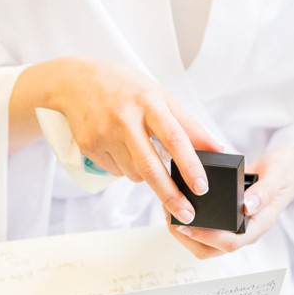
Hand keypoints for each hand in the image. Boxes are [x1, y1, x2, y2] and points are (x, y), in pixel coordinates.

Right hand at [18, 57, 222, 223]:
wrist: (77, 81)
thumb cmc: (127, 88)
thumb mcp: (161, 96)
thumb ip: (189, 123)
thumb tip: (216, 148)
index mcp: (150, 103)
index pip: (175, 138)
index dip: (190, 165)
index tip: (202, 187)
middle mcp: (125, 119)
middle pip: (151, 166)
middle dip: (170, 194)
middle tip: (186, 213)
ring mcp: (104, 134)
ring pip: (134, 173)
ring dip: (147, 175)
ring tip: (143, 151)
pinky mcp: (89, 147)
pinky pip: (116, 171)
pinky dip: (126, 168)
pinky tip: (121, 147)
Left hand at [171, 145, 293, 259]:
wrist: (292, 170)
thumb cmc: (286, 171)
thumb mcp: (277, 175)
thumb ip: (264, 191)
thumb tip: (247, 207)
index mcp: (259, 225)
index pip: (230, 243)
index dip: (206, 237)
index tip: (185, 224)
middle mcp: (246, 231)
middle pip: (212, 250)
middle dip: (187, 238)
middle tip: (170, 217)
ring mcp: (237, 227)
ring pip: (206, 244)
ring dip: (185, 233)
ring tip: (170, 211)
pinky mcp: (229, 220)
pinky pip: (207, 230)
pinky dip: (190, 222)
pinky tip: (180, 205)